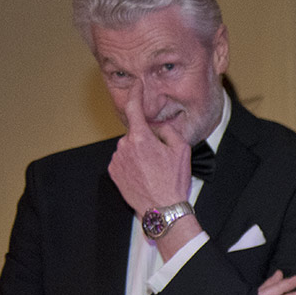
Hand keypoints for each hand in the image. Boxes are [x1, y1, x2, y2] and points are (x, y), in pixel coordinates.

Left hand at [109, 84, 192, 217]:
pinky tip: (143, 175)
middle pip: (135, 133)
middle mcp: (124, 146)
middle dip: (146, 140)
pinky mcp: (113, 172)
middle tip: (161, 158)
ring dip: (138, 153)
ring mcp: (117, 159)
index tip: (136, 86)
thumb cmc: (173, 182)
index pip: (134, 108)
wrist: (161, 209)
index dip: (135, 94)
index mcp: (141, 138)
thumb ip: (169, 131)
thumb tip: (159, 125)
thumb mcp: (182, 151)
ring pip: (128, 147)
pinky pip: (122, 161)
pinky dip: (131, 164)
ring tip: (153, 170)